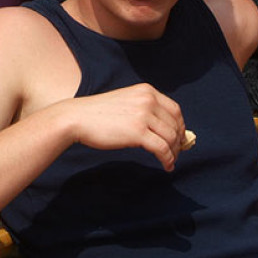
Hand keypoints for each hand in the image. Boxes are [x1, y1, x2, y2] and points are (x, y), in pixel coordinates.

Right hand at [68, 84, 185, 171]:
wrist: (77, 118)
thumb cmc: (98, 113)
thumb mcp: (126, 102)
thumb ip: (145, 109)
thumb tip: (164, 128)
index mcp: (147, 91)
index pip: (175, 109)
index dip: (180, 126)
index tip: (179, 138)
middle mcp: (148, 100)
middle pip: (175, 124)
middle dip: (178, 141)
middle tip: (176, 153)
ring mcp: (143, 116)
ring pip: (171, 137)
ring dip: (174, 152)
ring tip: (170, 161)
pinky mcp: (138, 132)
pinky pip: (161, 148)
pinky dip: (167, 159)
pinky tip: (166, 165)